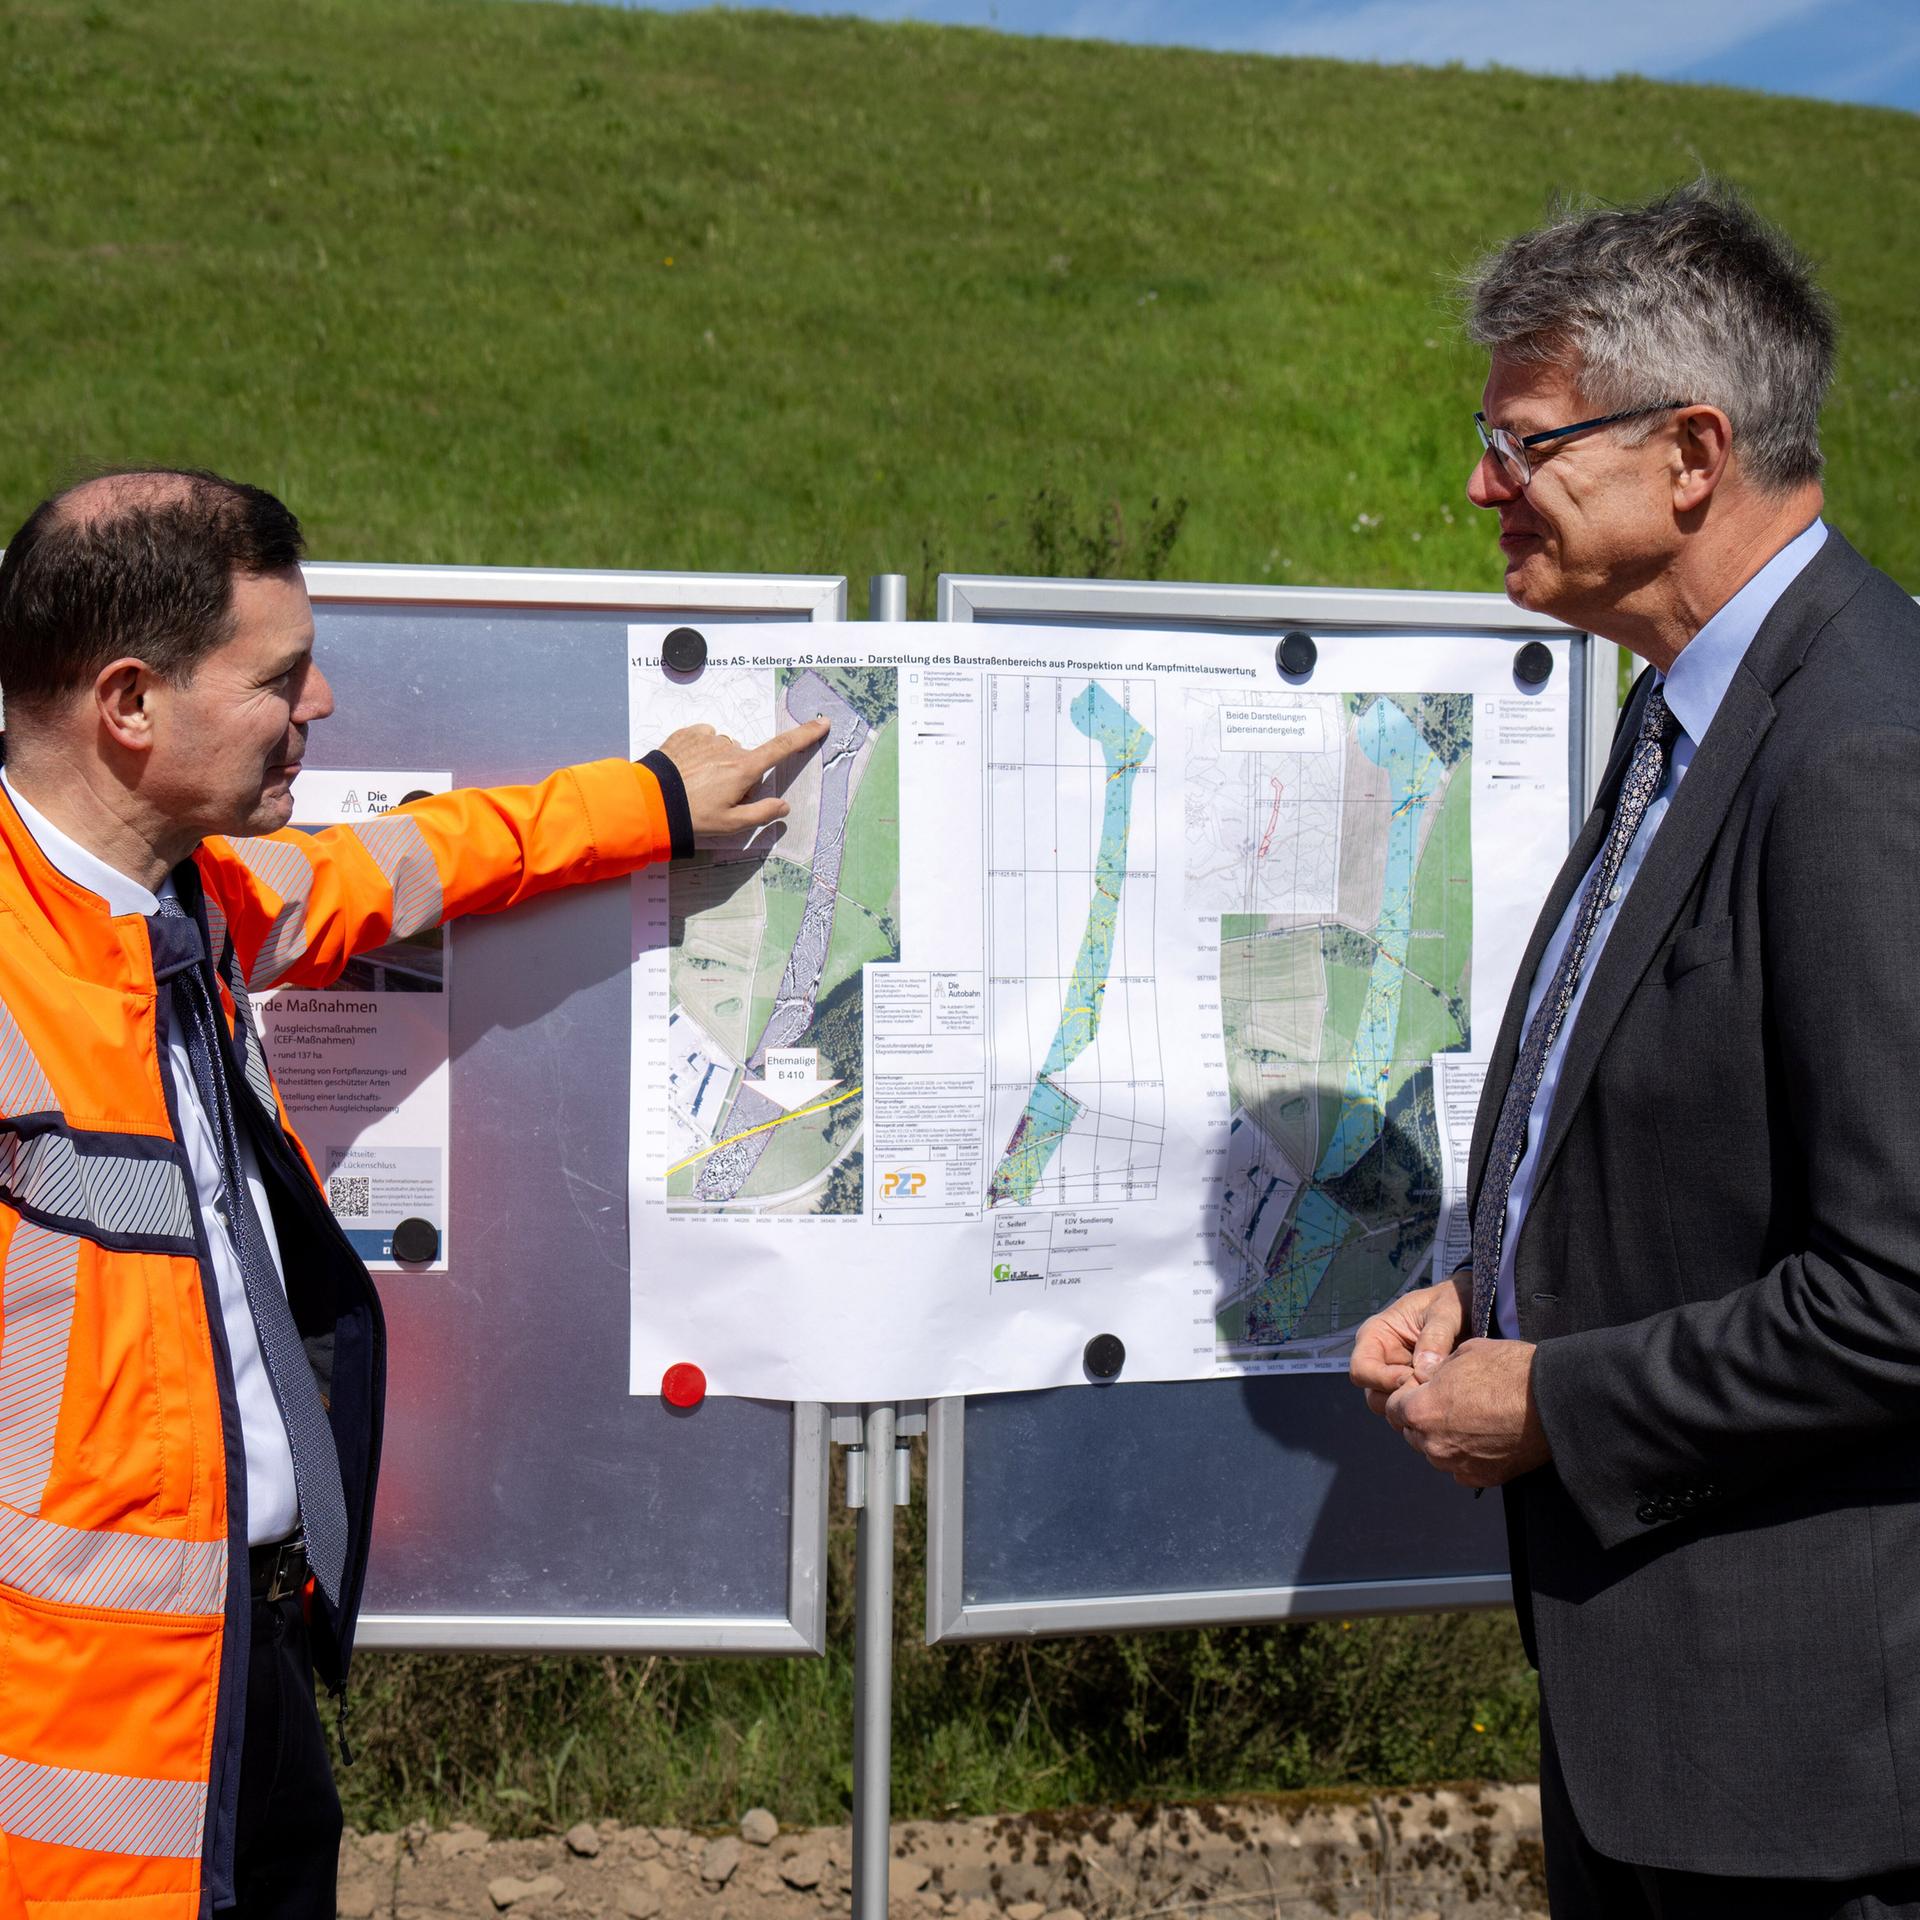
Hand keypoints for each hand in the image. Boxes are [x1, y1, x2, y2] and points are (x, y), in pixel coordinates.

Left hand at [655, 717, 831, 836]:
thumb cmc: (692, 816)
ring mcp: (707, 739)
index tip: (821, 723)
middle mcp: (729, 748)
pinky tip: (688, 770)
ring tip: (698, 786)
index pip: (782, 749)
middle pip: (747, 759)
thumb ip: (761, 814)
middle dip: (740, 775)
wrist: (650, 801)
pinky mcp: (687, 735)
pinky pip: (704, 739)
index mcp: (744, 769)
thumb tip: (783, 806)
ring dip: (718, 764)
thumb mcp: (731, 824)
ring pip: (724, 750)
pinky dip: (701, 752)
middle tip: (718, 798)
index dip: (804, 735)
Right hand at [1350, 1270, 1469, 1414]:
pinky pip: (1411, 1408)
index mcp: (1376, 1335)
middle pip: (1372, 1394)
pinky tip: (1446, 1398)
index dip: (1382, 1379)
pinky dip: (1425, 1409)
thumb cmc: (1453, 1301)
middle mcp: (1381, 1358)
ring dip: (1412, 1406)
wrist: (1473, 1307)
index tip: (1414, 1378)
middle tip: (1430, 1392)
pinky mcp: (1414, 1388)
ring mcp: (1397, 1376)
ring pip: (1390, 1406)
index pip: (1361, 1369)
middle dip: (1398, 1398)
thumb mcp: (1446, 1311)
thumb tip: (1422, 1371)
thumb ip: (1435, 1337)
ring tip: (1440, 1394)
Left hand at [1382, 1338, 1549, 1488]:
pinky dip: (1465, 1455)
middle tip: (1448, 1401)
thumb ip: (1434, 1371)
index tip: (1423, 1387)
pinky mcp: (1482, 1478)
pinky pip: (1460, 1468)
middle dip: (1421, 1417)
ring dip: (1442, 1437)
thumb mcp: (1462, 1353)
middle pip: (1412, 1432)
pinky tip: (1484, 1436)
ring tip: (1469, 1417)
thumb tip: (1425, 1377)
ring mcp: (1457, 1465)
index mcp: (1421, 1411)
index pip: (1392, 1408)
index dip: (1406, 1394)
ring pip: (1435, 1452)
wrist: (1554, 1400)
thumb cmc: (1509, 1370)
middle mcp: (1433, 1444)